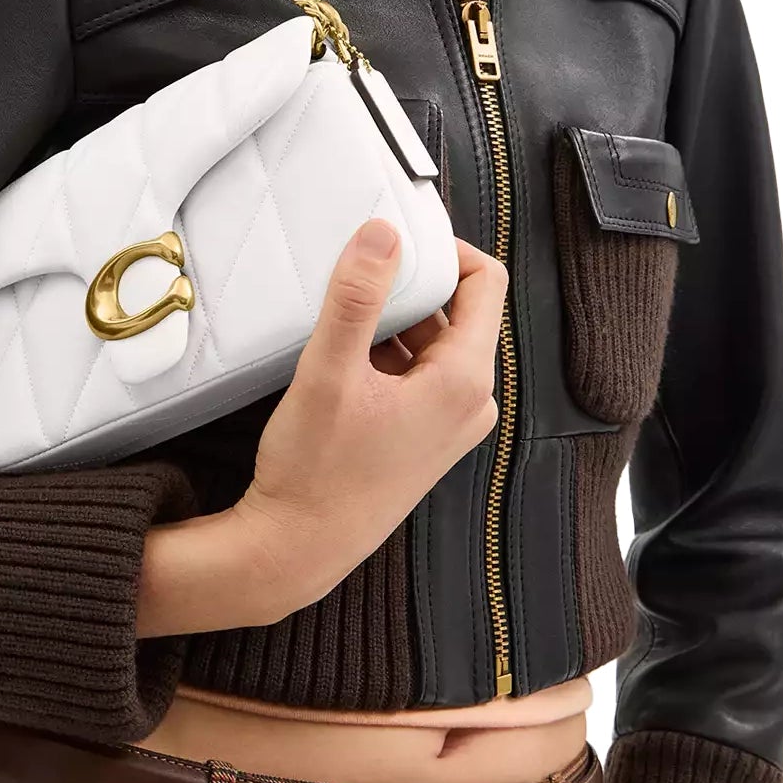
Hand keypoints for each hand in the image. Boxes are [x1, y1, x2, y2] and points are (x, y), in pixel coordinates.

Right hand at [234, 221, 504, 608]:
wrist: (297, 550)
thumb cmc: (315, 471)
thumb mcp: (329, 372)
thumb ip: (356, 296)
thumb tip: (382, 232)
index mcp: (465, 381)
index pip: (486, 283)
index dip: (447, 250)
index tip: (398, 240)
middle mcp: (472, 404)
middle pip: (459, 313)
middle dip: (410, 288)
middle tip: (357, 276)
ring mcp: (452, 426)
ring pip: (434, 346)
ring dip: (394, 325)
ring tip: (342, 321)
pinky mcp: (426, 441)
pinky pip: (420, 378)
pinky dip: (388, 358)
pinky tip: (343, 363)